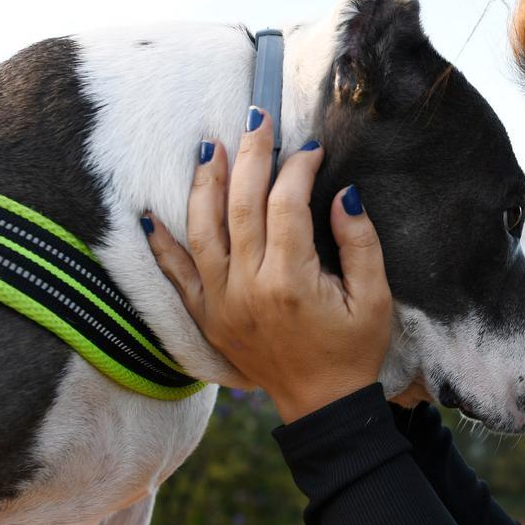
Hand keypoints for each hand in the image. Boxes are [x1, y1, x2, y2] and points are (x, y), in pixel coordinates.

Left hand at [145, 107, 391, 422]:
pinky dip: (159, 243)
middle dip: (250, 156)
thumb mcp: (376, 298)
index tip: (310, 148)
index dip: (297, 169)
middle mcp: (248, 288)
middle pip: (241, 206)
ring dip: (203, 184)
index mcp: (292, 281)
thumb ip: (360, 243)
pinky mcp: (207, 316)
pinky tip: (148, 213)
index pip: (286, 205)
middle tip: (258, 118)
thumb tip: (342, 194)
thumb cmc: (355, 350)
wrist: (323, 407)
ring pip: (202, 230)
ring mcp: (221, 302)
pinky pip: (175, 274)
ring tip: (207, 146)